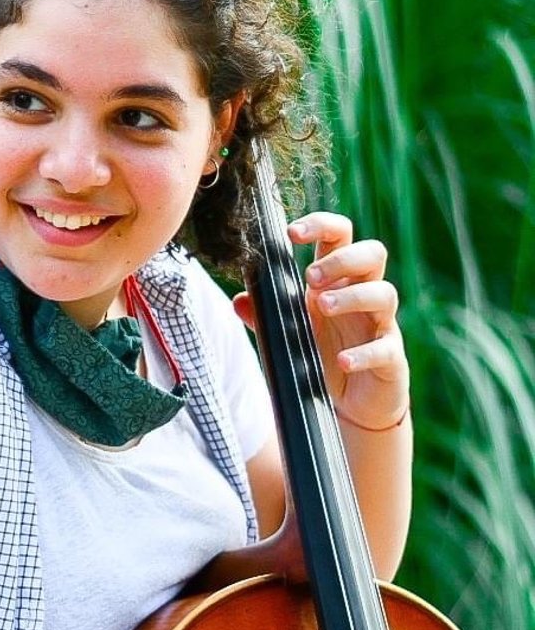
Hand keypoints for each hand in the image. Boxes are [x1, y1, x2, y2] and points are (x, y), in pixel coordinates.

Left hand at [233, 212, 408, 432]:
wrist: (348, 403)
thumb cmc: (319, 354)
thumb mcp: (287, 332)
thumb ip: (264, 316)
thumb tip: (240, 300)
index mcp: (337, 281)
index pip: (340, 237)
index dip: (321, 226)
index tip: (292, 233)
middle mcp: (362, 295)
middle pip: (373, 253)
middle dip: (342, 258)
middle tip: (311, 276)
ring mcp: (380, 325)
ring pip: (384, 294)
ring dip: (353, 296)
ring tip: (323, 305)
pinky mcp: (390, 358)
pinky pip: (386, 349)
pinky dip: (363, 353)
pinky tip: (342, 360)